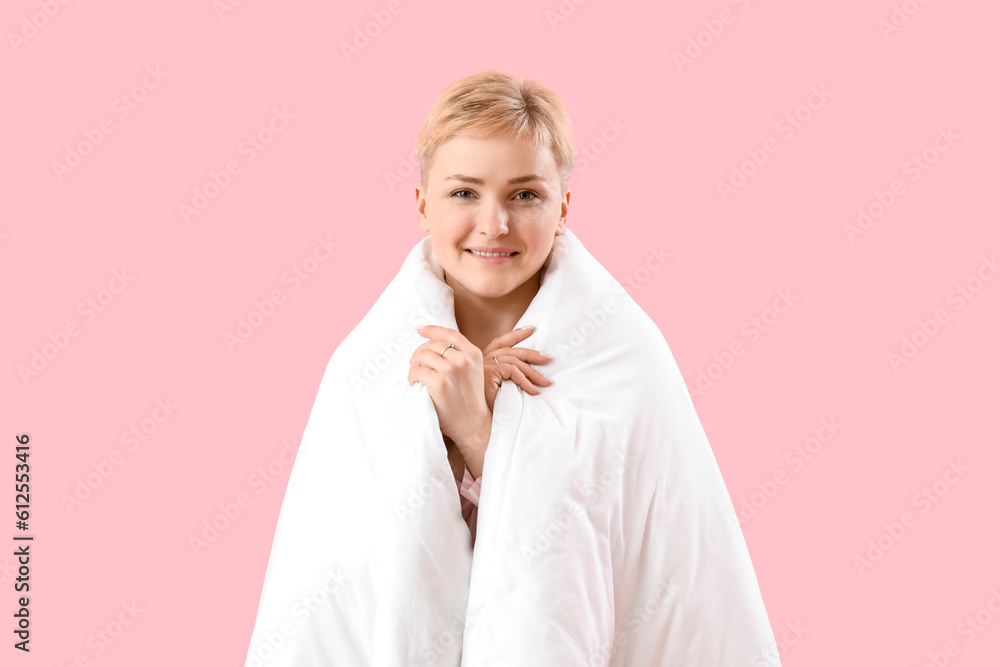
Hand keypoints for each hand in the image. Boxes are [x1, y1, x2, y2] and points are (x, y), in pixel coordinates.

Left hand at [408, 325, 492, 470]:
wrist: (473, 424)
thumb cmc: (469, 398)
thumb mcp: (473, 371)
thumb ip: (459, 356)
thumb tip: (431, 343)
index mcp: (473, 354)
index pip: (449, 334)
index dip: (432, 329)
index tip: (420, 330)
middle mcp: (463, 359)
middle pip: (431, 345)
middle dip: (419, 354)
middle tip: (415, 365)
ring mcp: (451, 370)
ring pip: (422, 357)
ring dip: (414, 367)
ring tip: (415, 377)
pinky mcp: (439, 383)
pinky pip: (416, 372)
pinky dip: (412, 378)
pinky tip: (415, 385)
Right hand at [481, 326, 551, 411]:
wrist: (470, 420)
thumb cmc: (482, 409)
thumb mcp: (495, 389)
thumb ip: (504, 378)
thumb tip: (525, 375)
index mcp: (481, 362)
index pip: (499, 343)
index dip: (514, 335)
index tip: (530, 329)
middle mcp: (480, 361)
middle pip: (509, 350)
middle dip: (531, 353)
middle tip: (547, 358)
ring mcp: (483, 366)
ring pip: (514, 361)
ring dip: (533, 372)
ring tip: (546, 382)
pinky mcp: (488, 373)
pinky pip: (513, 372)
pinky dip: (526, 381)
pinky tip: (533, 391)